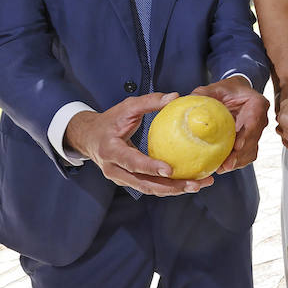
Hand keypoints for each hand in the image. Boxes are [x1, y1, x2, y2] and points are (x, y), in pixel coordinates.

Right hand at [65, 93, 213, 194]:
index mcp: (111, 151)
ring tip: (198, 185)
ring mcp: (121, 178)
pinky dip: (168, 187)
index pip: (132, 162)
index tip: (170, 170)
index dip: (150, 167)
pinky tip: (188, 182)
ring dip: (174, 190)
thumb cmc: (109, 121)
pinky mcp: (128, 181)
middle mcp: (114, 169)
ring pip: (149, 189)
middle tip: (195, 184)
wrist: (89, 137)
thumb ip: (149, 102)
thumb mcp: (126, 107)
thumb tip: (174, 97)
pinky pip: (150, 186)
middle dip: (171, 186)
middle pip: (144, 184)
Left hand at [191, 77, 269, 173]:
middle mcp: (260, 119)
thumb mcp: (214, 88)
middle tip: (226, 165)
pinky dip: (236, 162)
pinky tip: (222, 166)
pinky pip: (246, 154)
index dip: (247, 135)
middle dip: (240, 155)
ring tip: (222, 168)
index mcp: (256, 104)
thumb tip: (189, 100)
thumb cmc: (226, 89)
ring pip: (251, 151)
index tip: (237, 147)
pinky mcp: (250, 141)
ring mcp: (256, 131)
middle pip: (253, 140)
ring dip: (238, 161)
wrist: (234, 93)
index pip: (254, 122)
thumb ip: (203, 93)